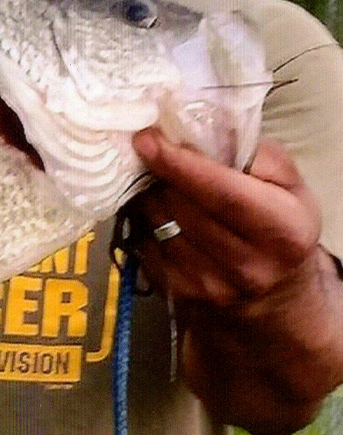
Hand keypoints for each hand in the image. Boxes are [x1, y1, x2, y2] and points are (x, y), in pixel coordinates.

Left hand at [128, 130, 342, 434]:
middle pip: (181, 205)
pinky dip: (144, 220)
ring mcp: (208, 284)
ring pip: (157, 222)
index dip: (179, 164)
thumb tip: (210, 133)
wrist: (273, 301)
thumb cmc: (281, 230)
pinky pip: (144, 242)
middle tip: (149, 148)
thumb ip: (260, 156)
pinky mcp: (177, 292)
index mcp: (281, 232)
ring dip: (149, 194)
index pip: (221, 193)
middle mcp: (246, 264)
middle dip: (158, 172)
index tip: (147, 138)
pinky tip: (157, 210)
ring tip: (156, 179)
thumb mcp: (291, 190)